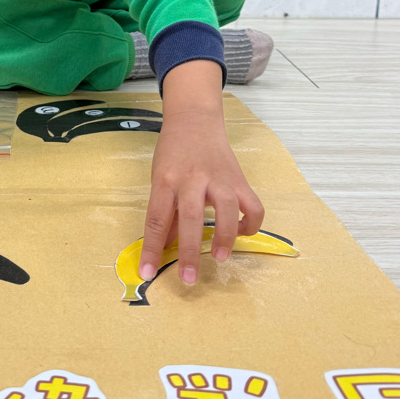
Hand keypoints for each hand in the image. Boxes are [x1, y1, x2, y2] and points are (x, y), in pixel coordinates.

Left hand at [138, 61, 263, 286]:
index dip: (151, 249)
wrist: (195, 120)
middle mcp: (191, 178)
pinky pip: (252, 204)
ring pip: (226, 209)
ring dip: (225, 237)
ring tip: (221, 258)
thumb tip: (164, 249)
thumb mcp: (159, 179)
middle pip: (190, 217)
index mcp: (165, 180)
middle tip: (189, 278)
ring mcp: (218, 178)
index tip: (147, 273)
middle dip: (190, 251)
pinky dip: (250, 223)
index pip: (156, 219)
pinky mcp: (239, 179)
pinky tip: (241, 233)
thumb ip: (165, 213)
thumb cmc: (172, 153)